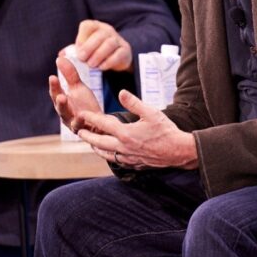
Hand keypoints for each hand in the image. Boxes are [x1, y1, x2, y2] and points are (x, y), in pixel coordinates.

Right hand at [49, 57, 101, 131]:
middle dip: (61, 104)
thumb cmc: (85, 105)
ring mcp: (77, 127)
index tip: (53, 77)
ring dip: (76, 120)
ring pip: (74, 124)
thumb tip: (59, 57)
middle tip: (61, 97)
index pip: (56, 94)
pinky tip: (94, 125)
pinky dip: (91, 130)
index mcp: (63, 104)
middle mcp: (67, 116)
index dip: (54, 87)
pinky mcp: (89, 134)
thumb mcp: (78, 88)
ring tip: (79, 115)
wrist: (100, 122)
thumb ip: (69, 75)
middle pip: (62, 110)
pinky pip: (89, 133)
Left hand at [73, 20, 132, 71]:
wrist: (116, 58)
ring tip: (91, 65)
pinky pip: (119, 54)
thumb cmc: (95, 51)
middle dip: (89, 47)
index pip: (87, 26)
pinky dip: (109, 61)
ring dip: (99, 55)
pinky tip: (102, 67)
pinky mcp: (125, 50)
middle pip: (99, 35)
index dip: (81, 38)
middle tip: (82, 59)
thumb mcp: (84, 49)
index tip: (77, 51)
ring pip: (109, 43)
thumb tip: (61, 56)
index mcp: (95, 27)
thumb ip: (72, 51)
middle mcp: (107, 30)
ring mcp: (117, 39)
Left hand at [76, 90, 197, 169]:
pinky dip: (110, 156)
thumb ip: (134, 103)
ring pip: (106, 154)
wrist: (178, 151)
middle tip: (79, 131)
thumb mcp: (151, 112)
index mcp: (126, 133)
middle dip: (88, 136)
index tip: (82, 114)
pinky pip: (117, 161)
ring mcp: (128, 157)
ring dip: (97, 148)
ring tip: (91, 144)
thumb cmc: (166, 130)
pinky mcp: (134, 164)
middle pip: (99, 142)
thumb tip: (121, 92)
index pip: (103, 124)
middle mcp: (123, 147)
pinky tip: (111, 153)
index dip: (91, 118)